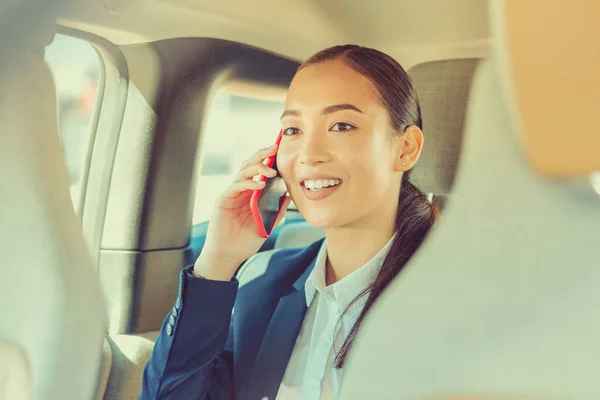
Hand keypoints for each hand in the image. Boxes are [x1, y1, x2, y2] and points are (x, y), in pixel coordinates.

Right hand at [193, 143, 290, 280]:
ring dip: (257, 167)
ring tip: (270, 170)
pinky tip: (260, 185)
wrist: (228, 255)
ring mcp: (231, 194)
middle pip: (250, 165)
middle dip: (262, 154)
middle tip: (275, 147)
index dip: (269, 159)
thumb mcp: (267, 224)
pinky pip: (236, 186)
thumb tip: (291, 195)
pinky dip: (248, 183)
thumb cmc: (245, 241)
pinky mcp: (223, 200)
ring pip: (243, 172)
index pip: (259, 170)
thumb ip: (276, 209)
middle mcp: (241, 190)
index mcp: (251, 193)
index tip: (281, 150)